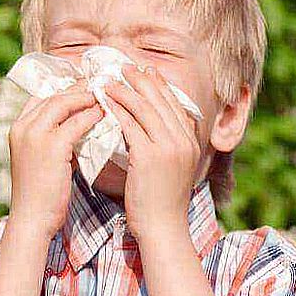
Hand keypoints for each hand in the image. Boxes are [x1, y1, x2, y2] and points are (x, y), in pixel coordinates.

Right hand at [8, 80, 103, 240]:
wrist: (32, 218)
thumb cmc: (39, 193)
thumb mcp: (41, 159)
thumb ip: (53, 139)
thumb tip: (78, 126)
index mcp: (17, 129)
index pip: (40, 98)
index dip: (62, 91)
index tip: (82, 89)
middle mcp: (23, 127)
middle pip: (53, 97)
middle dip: (77, 90)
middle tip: (98, 86)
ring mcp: (35, 135)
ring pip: (64, 104)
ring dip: (86, 99)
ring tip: (105, 98)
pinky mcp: (52, 146)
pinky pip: (77, 123)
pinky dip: (92, 117)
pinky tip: (104, 117)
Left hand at [103, 64, 202, 244]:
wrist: (163, 228)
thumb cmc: (159, 201)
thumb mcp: (168, 168)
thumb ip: (163, 145)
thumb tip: (145, 128)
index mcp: (190, 142)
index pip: (175, 103)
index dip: (159, 84)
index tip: (145, 70)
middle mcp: (183, 140)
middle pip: (161, 99)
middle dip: (142, 79)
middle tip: (124, 66)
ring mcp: (168, 147)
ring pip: (145, 108)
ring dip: (126, 89)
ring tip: (109, 79)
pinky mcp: (150, 156)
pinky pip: (130, 124)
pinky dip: (116, 109)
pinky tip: (104, 100)